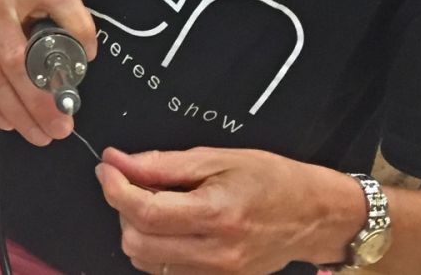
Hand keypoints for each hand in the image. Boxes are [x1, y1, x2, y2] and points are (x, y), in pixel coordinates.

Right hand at [0, 0, 96, 145]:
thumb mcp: (22, 16)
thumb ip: (43, 40)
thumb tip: (69, 89)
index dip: (77, 23)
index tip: (88, 58)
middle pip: (17, 56)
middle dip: (42, 100)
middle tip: (61, 127)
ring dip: (17, 112)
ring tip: (38, 134)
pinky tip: (7, 123)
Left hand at [96, 147, 365, 274]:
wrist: (313, 214)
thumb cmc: (273, 180)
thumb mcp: (218, 158)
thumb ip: (163, 164)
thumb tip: (119, 162)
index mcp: (217, 214)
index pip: (144, 211)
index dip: (114, 187)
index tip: (107, 168)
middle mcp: (216, 252)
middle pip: (137, 242)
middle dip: (124, 209)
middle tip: (135, 183)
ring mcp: (217, 273)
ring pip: (146, 261)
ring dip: (138, 230)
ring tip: (159, 204)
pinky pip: (166, 271)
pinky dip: (157, 247)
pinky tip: (173, 225)